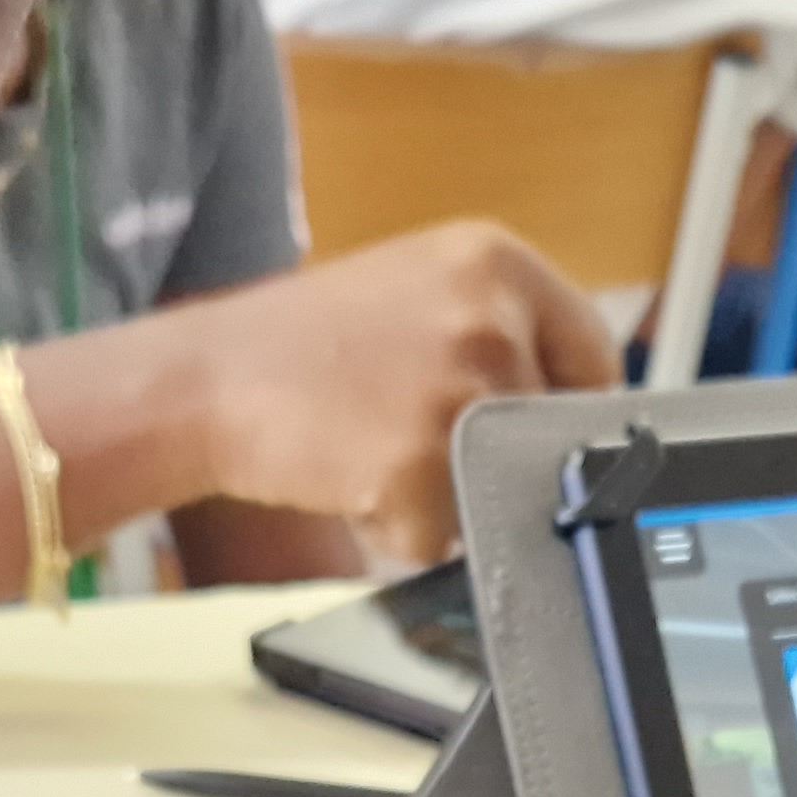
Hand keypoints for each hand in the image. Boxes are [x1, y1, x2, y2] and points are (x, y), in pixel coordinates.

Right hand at [186, 223, 620, 560]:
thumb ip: (502, 330)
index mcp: (497, 262)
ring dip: (445, 496)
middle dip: (492, 456)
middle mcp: (492, 317)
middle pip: (546, 432)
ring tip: (373, 450)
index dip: (563, 408)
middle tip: (410, 434)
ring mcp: (462, 391)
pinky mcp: (424, 464)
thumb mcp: (419, 294)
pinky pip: (444, 534)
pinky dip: (400, 532)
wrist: (202, 380)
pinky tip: (350, 480)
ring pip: (498, 486)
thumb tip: (573, 410)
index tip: (538, 435)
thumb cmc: (302, 348)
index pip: (594, 356)